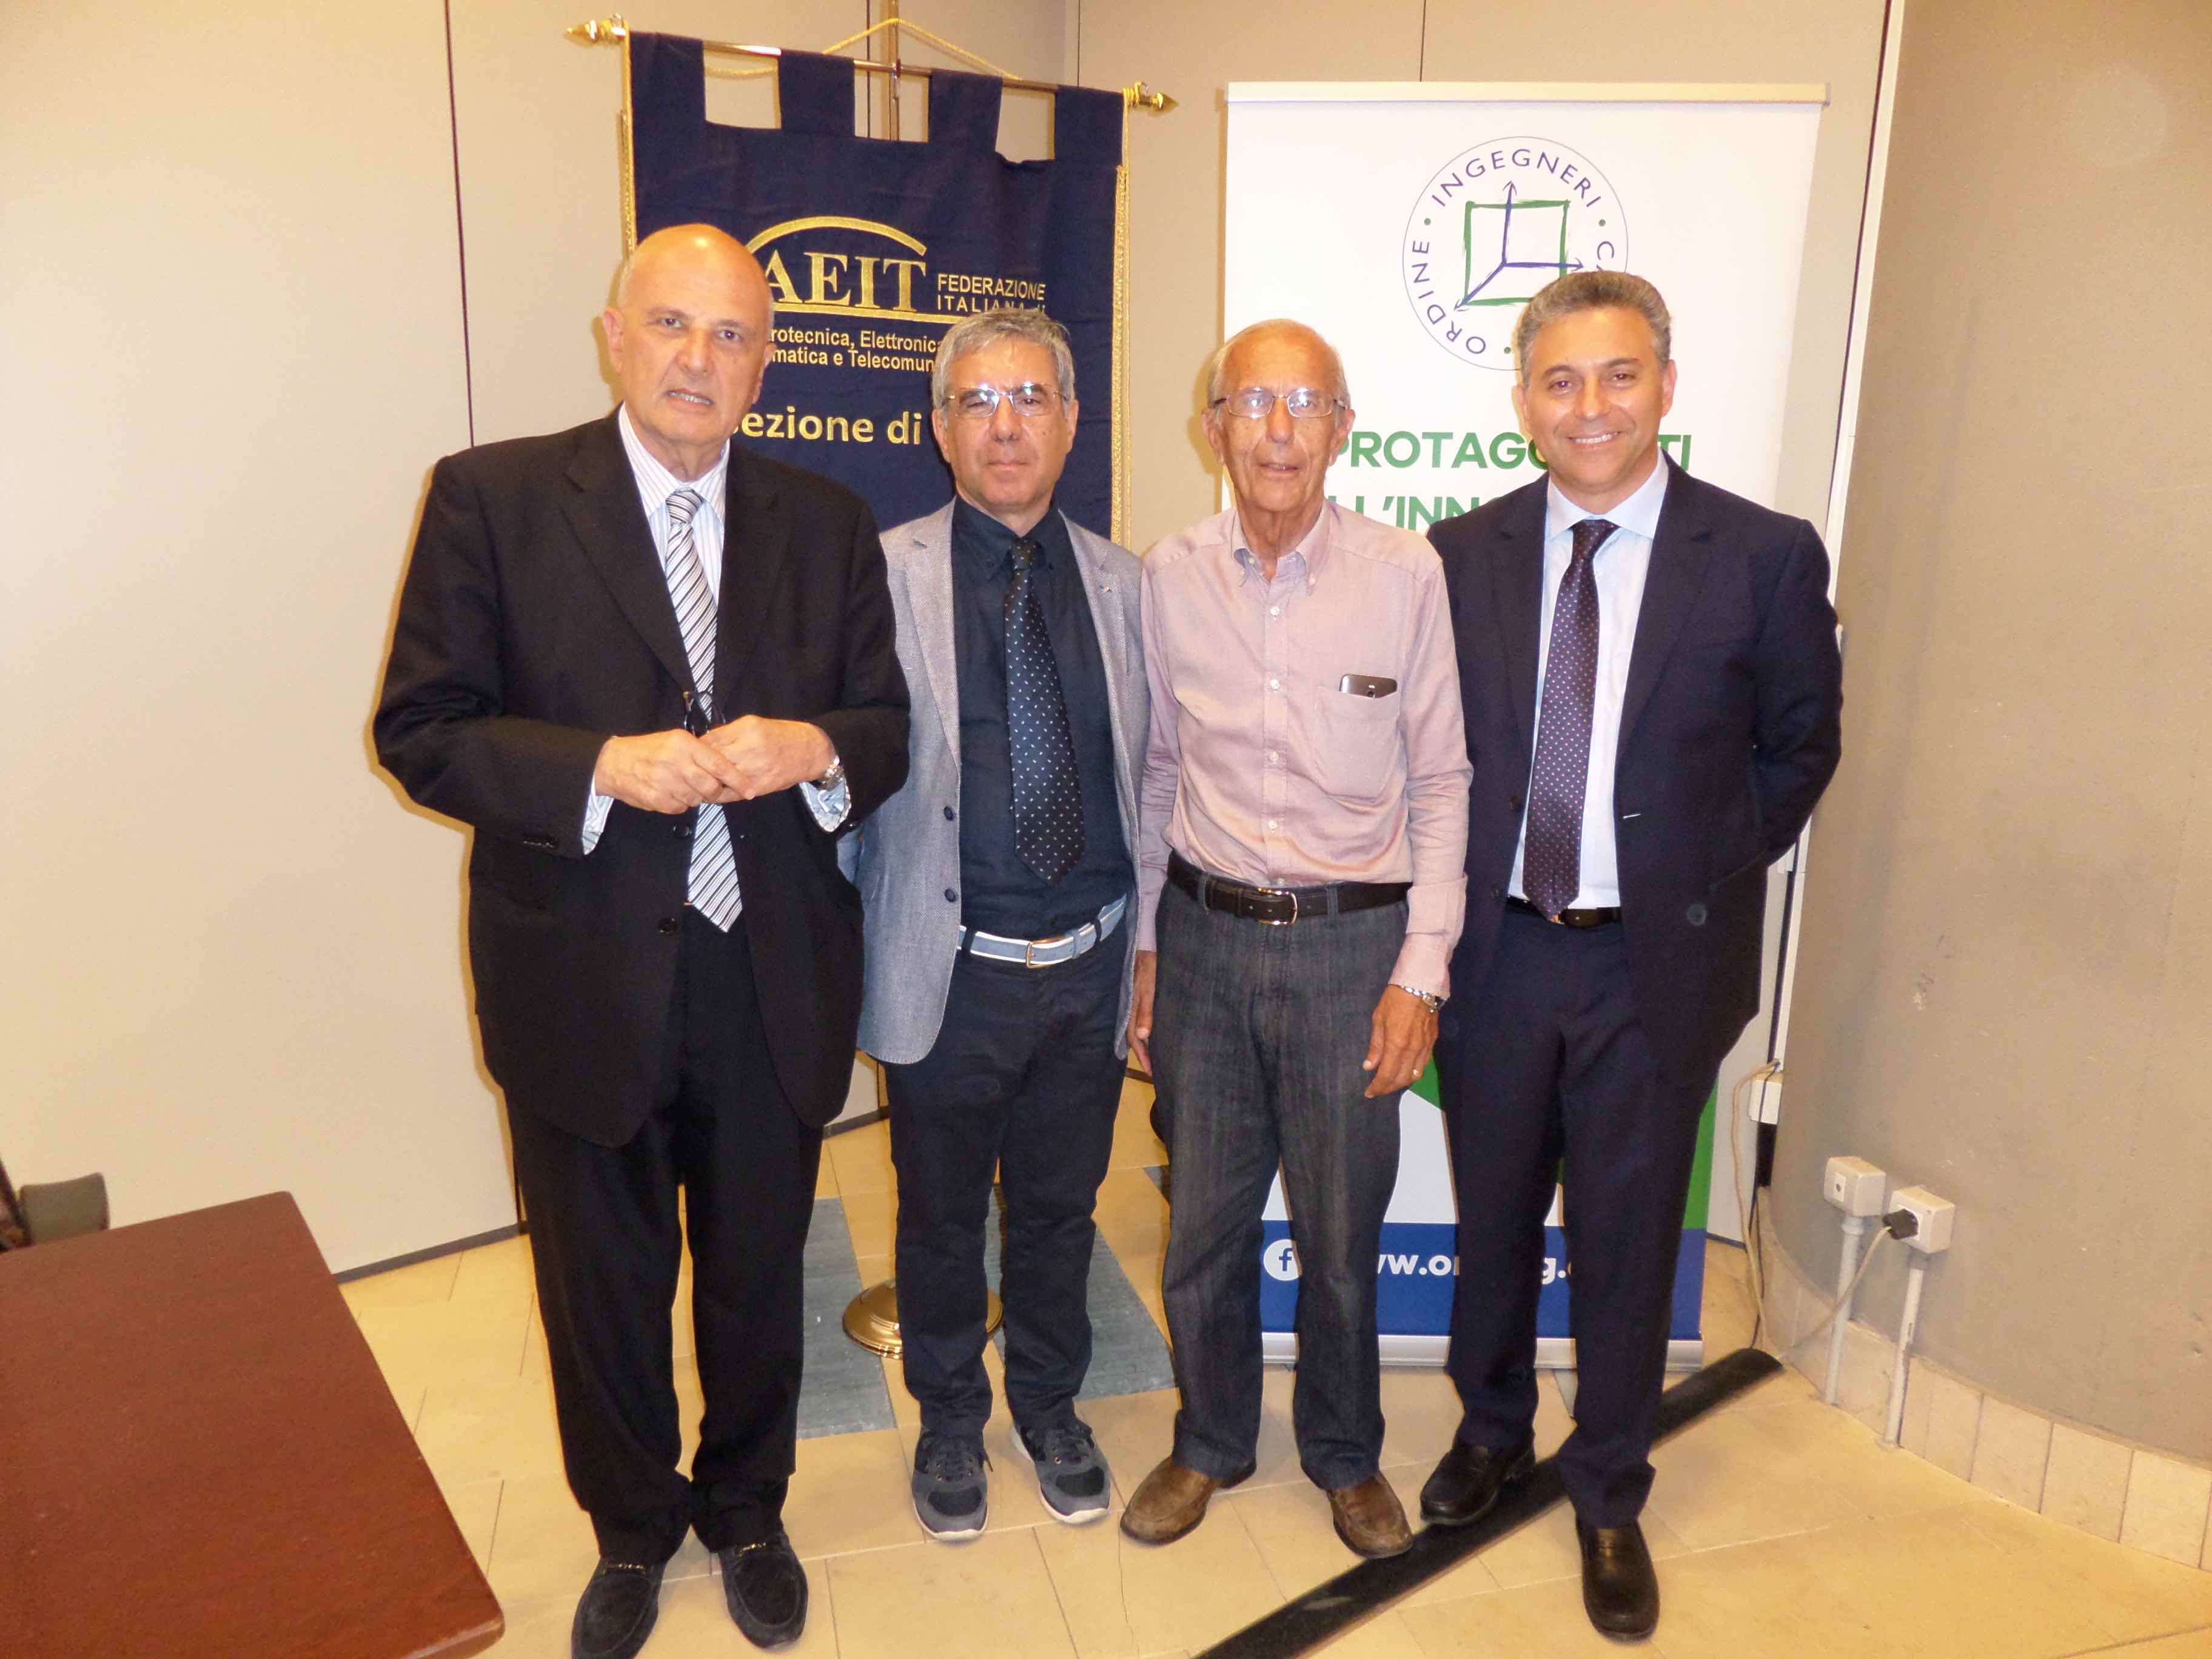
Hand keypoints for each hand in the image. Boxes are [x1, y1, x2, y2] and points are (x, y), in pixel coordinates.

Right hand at [592, 729, 749, 813]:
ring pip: (696, 799)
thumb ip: (700, 752)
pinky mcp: (656, 799)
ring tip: (682, 785)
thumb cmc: (648, 750)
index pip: (719, 764)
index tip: (750, 789)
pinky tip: (669, 791)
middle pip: (711, 786)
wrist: (613, 763)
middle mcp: (675, 762)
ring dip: (695, 796)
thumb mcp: (675, 740)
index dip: (738, 779)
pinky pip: (680, 808)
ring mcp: (665, 782)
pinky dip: (679, 803)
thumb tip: (726, 768)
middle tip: (712, 789)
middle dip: (716, 791)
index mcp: (684, 744)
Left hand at [701, 717, 835, 801]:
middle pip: (712, 762)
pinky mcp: (759, 787)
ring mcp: (754, 771)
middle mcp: (749, 751)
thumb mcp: (752, 723)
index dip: (696, 749)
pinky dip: (719, 795)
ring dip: (706, 783)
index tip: (688, 753)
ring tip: (695, 784)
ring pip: (720, 780)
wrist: (809, 751)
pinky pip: (732, 794)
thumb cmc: (780, 735)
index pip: (710, 741)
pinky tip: (711, 793)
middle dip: (698, 767)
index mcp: (746, 731)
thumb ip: (727, 732)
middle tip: (687, 770)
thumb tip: (703, 742)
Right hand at [1128, 949, 1157, 1073]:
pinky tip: (1153, 1034)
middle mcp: (1130, 1009)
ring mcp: (1134, 1003)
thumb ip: (1145, 1010)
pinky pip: (1140, 1019)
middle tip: (1154, 1070)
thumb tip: (1142, 1035)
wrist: (1144, 946)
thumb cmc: (1148, 966)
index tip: (1152, 1072)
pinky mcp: (1139, 997)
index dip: (1143, 1056)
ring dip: (1145, 1044)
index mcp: (1131, 1009)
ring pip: (1137, 1029)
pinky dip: (1146, 1030)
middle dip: (1144, 1054)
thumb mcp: (1148, 987)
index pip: (1135, 1039)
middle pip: (1135, 1037)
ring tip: (1154, 1057)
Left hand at [1362, 985, 1437, 1098]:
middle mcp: (1413, 1050)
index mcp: (1397, 1045)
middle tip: (1378, 1089)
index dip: (1377, 1087)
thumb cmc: (1394, 999)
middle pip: (1402, 1079)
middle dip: (1389, 1088)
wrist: (1420, 985)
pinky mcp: (1433, 1042)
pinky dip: (1413, 1072)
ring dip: (1402, 1082)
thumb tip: (1369, 1066)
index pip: (1387, 1075)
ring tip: (1391, 1082)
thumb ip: (1375, 1046)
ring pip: (1415, 1075)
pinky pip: (1423, 1064)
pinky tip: (1406, 1070)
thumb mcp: (1378, 1020)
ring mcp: (1425, 1047)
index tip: (1369, 1093)